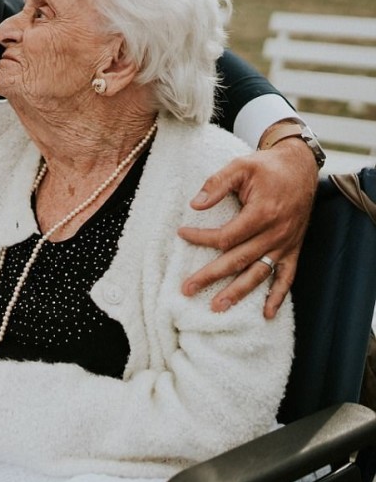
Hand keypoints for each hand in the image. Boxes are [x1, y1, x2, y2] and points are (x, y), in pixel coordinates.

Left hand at [179, 138, 316, 317]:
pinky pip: (286, 277)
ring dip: (238, 293)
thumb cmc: (266, 167)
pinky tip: (266, 314)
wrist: (299, 167)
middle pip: (238, 260)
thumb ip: (216, 184)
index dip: (201, 238)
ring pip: (259, 274)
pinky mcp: (293, 249)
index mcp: (261, 213)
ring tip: (217, 307)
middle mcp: (275, 233)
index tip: (181, 232)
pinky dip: (278, 297)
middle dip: (211, 276)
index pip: (225, 236)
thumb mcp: (239, 166)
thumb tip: (195, 204)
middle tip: (187, 289)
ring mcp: (285, 244)